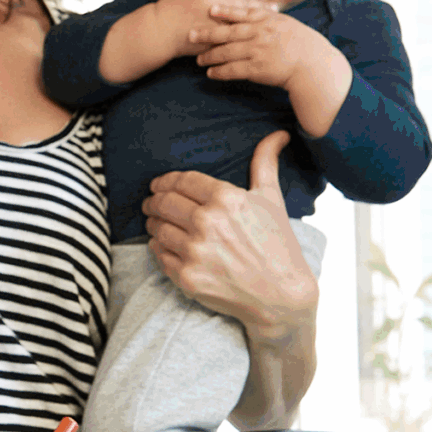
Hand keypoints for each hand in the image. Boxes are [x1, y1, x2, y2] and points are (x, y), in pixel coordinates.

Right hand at [99, 0, 264, 83]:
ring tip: (269, 23)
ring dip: (255, 22)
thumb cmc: (173, 9)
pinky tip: (254, 41)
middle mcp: (212, 4)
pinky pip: (229, 40)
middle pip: (241, 3)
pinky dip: (242, 40)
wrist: (158, 30)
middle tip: (276, 7)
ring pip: (239, 22)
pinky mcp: (209, 39)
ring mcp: (212, 23)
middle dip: (259, 6)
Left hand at [141, 132, 318, 342]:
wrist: (281, 296)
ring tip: (155, 223)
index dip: (166, 181)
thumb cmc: (278, 245)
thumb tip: (278, 134)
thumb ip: (265, 163)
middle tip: (150, 202)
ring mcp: (195, 252)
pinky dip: (157, 248)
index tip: (159, 184)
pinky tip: (162, 245)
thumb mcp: (272, 200)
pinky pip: (159, 255)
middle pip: (164, 203)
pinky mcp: (187, 277)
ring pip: (157, 228)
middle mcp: (208, 223)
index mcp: (227, 199)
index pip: (182, 181)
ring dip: (152, 223)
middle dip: (153, 200)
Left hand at [195, 7, 350, 134]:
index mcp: (268, 20)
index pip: (242, 12)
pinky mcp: (257, 68)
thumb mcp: (285, 23)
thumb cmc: (300, 43)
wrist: (311, 64)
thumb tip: (254, 9)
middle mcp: (260, 33)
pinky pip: (234, 70)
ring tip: (198, 59)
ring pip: (228, 52)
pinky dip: (221, 72)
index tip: (210, 7)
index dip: (225, 10)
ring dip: (211, 56)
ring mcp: (258, 51)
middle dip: (207, 33)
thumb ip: (267, 17)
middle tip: (190, 33)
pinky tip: (211, 73)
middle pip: (228, 32)